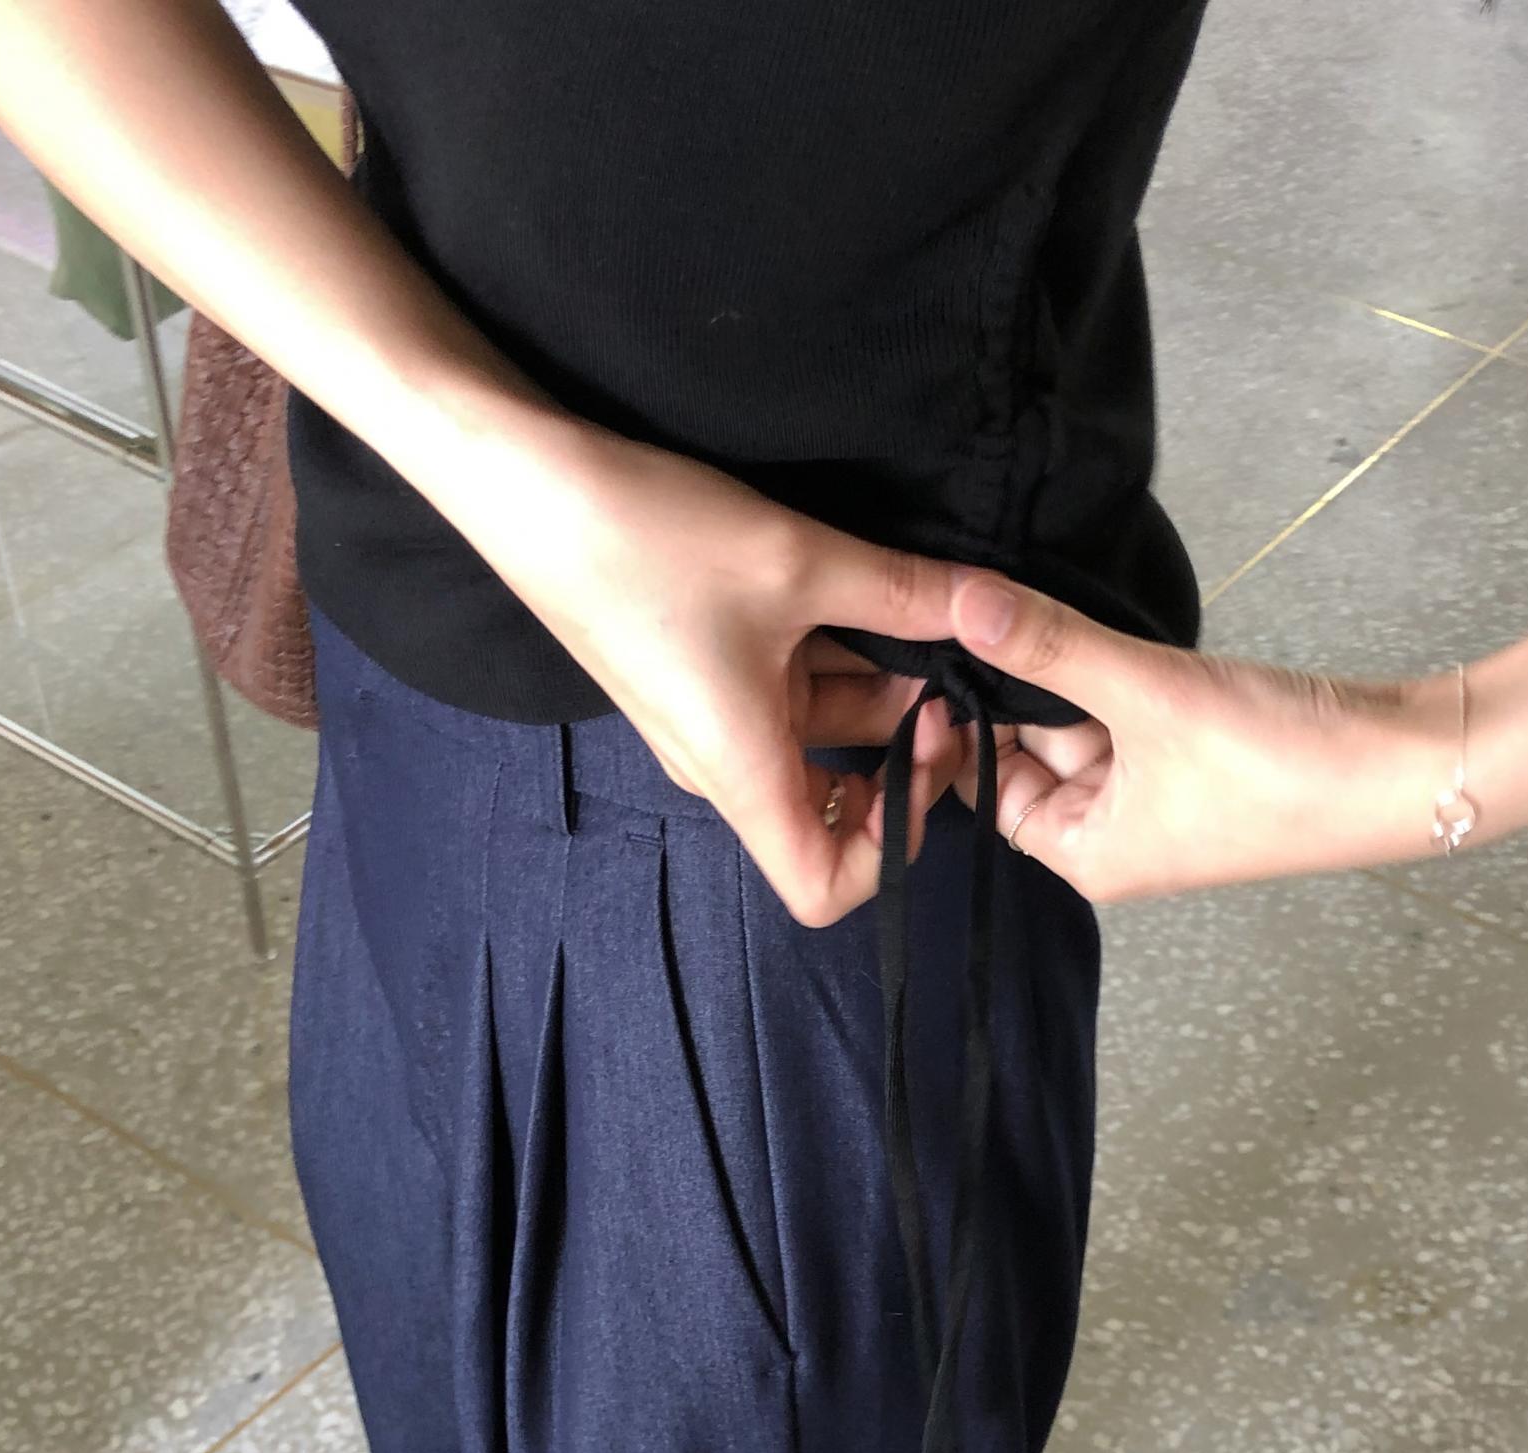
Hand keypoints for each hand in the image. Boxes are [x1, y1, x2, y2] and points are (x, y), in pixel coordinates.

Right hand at [449, 406, 971, 922]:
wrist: (530, 488)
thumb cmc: (651, 541)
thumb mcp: (801, 561)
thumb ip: (907, 594)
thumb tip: (997, 605)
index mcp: (742, 773)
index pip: (825, 889)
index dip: (892, 850)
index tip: (927, 759)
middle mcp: (726, 765)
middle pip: (835, 809)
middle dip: (903, 752)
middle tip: (947, 676)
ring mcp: (713, 721)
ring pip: (822, 736)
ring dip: (878, 692)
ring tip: (920, 620)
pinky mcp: (705, 675)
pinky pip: (791, 693)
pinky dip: (838, 660)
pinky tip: (867, 596)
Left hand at [947, 572, 1463, 901]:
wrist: (1404, 768)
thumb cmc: (1272, 760)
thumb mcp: (1146, 692)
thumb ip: (1050, 645)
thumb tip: (956, 603)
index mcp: (1082, 853)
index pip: (987, 789)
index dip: (965, 722)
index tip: (944, 644)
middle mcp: (1112, 838)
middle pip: (1033, 754)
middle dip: (1019, 684)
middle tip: (987, 602)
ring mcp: (1159, 801)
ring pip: (1085, 727)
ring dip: (1071, 670)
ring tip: (1041, 599)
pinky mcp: (1199, 762)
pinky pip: (1132, 716)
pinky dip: (1118, 674)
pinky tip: (1109, 625)